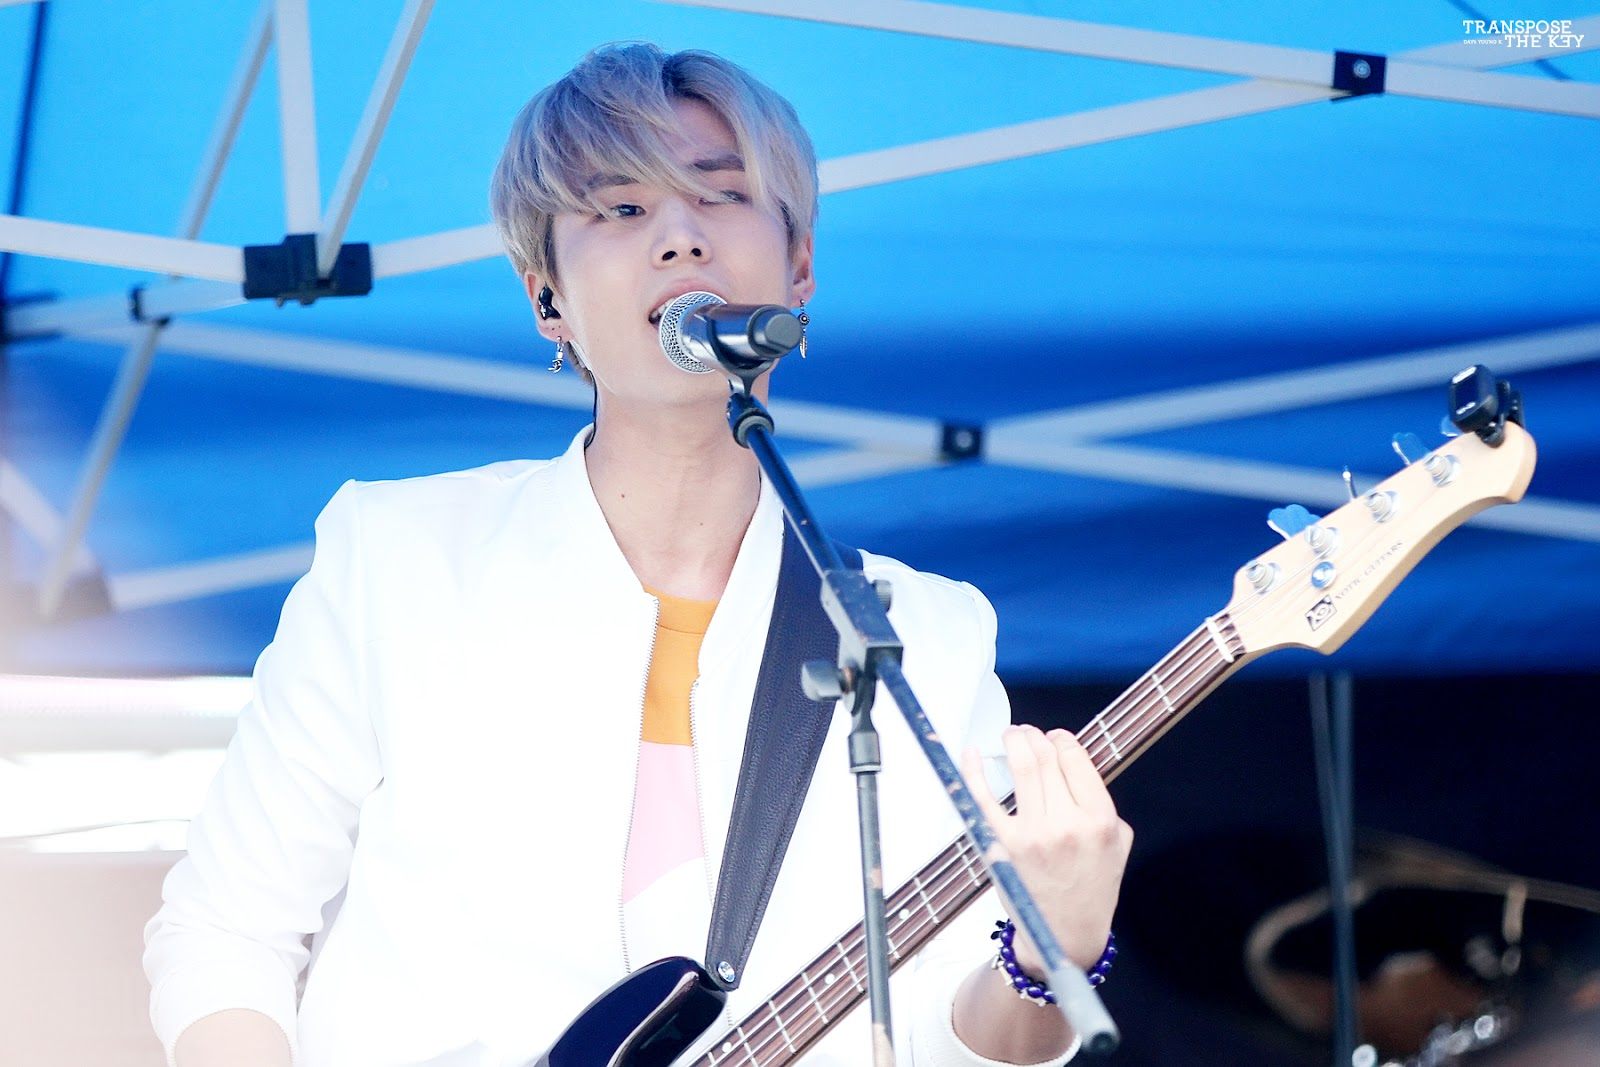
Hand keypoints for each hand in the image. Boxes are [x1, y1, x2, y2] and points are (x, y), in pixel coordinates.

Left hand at [962, 723, 1131, 976]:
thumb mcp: (1118, 845)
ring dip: (1013, 743)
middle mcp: (1068, 823)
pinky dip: (974, 771)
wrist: (1065, 934)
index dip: (1062, 740)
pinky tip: (971, 753)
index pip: (1076, 760)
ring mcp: (1033, 833)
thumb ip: (1102, 804)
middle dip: (1035, 737)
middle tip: (1027, 733)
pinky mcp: (1004, 845)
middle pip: (1046, 759)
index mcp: (1100, 820)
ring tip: (1011, 735)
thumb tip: (1073, 768)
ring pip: (1021, 768)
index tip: (1055, 738)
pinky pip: (984, 798)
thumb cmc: (1093, 887)